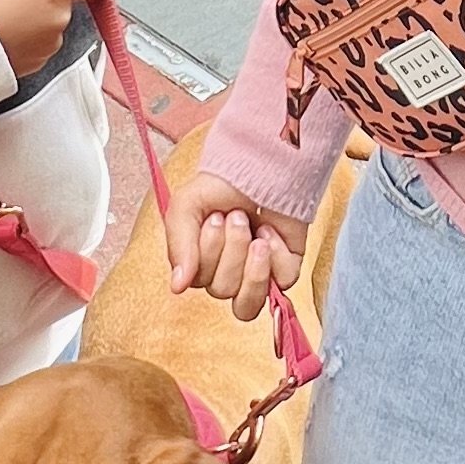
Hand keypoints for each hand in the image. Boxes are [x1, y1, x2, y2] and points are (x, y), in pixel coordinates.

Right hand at [165, 169, 308, 321]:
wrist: (261, 163)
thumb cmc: (222, 184)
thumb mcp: (186, 206)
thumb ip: (179, 246)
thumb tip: (177, 286)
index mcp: (201, 263)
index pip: (199, 283)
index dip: (208, 254)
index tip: (215, 218)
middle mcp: (228, 273)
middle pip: (223, 290)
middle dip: (231, 250)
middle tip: (237, 217)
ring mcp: (258, 274)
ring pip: (249, 300)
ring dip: (251, 264)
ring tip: (256, 232)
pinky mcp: (286, 268)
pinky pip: (282, 281)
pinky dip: (277, 255)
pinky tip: (271, 232)